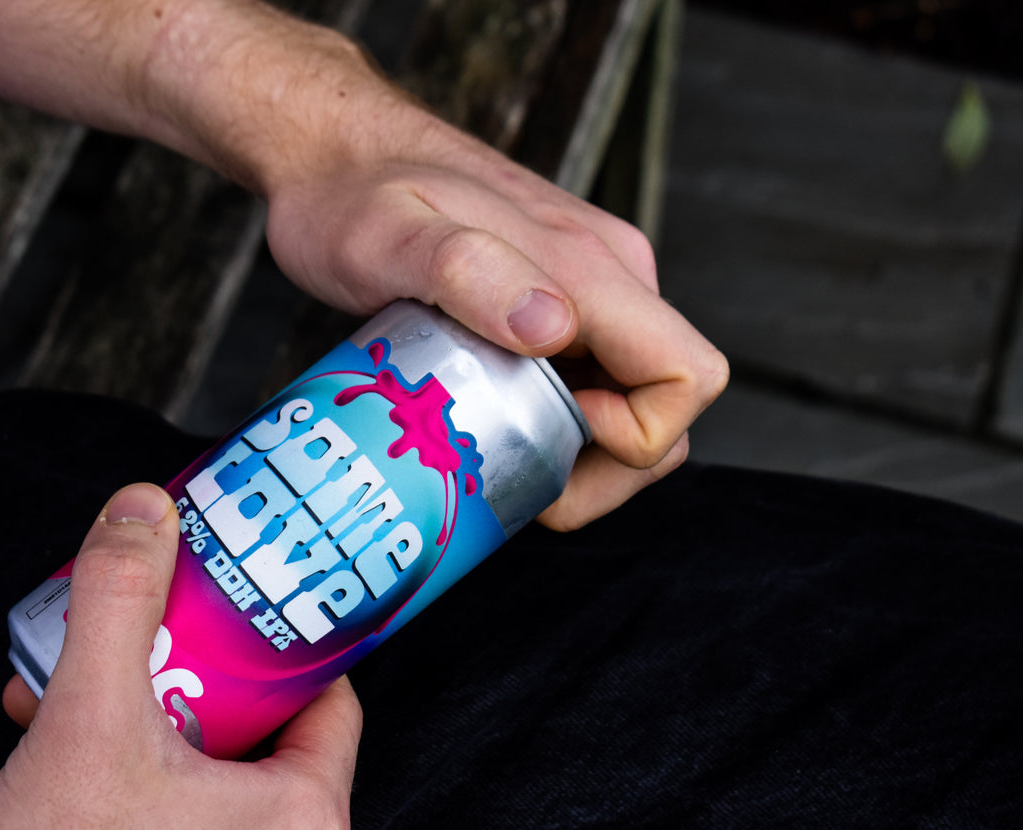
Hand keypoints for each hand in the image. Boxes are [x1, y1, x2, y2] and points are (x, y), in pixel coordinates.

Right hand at [0, 484, 361, 829]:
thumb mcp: (88, 717)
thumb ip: (119, 601)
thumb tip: (144, 515)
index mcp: (302, 823)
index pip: (330, 699)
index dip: (281, 646)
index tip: (240, 615)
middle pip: (270, 744)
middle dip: (200, 688)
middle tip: (152, 658)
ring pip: (226, 796)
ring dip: (164, 745)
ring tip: (95, 714)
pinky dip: (152, 805)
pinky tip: (83, 784)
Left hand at [262, 93, 726, 530]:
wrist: (335, 153)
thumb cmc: (353, 195)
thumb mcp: (391, 237)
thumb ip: (470, 272)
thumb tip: (555, 326)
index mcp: (591, 267)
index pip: (687, 376)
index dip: (638, 436)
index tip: (554, 437)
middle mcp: (607, 276)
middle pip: (664, 405)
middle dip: (608, 468)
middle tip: (521, 482)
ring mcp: (585, 289)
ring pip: (627, 400)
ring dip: (578, 451)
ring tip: (499, 457)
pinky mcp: (556, 301)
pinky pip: (588, 380)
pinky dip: (554, 422)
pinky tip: (489, 422)